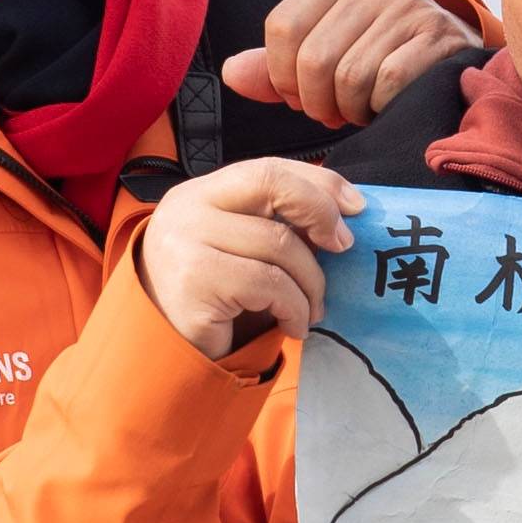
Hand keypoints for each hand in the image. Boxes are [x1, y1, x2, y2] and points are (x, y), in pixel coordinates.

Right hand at [138, 161, 360, 359]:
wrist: (166, 353)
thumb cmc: (215, 301)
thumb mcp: (243, 252)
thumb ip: (276, 226)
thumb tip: (344, 213)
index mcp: (201, 194)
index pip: (267, 169)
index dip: (318, 183)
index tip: (355, 206)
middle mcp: (187, 208)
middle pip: (271, 185)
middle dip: (320, 211)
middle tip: (344, 247)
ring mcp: (187, 242)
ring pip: (279, 244)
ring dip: (311, 283)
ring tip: (312, 309)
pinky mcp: (195, 282)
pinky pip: (269, 285)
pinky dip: (294, 309)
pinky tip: (293, 326)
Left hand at [224, 0, 473, 127]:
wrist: (451, 58)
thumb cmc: (378, 59)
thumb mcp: (325, 54)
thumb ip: (275, 68)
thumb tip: (230, 74)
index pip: (282, 27)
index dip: (281, 75)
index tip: (298, 96)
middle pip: (313, 60)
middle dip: (316, 102)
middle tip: (331, 112)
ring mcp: (407, 9)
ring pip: (350, 78)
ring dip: (350, 110)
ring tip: (359, 110)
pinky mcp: (436, 37)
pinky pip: (387, 85)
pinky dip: (380, 109)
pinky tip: (385, 107)